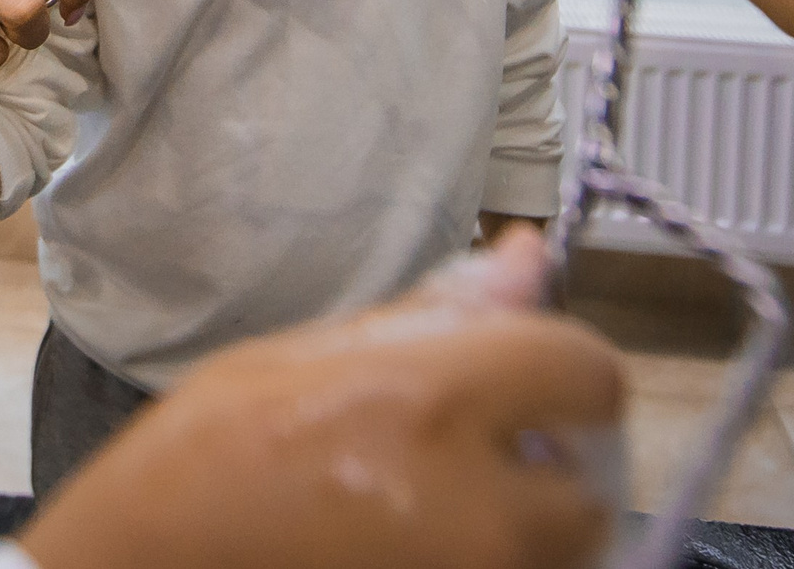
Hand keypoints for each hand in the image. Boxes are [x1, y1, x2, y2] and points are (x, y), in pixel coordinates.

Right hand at [22, 228, 623, 568]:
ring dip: (520, 532)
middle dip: (547, 477)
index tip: (527, 388)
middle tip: (476, 468)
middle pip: (589, 492)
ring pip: (555, 556)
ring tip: (431, 509)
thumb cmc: (204, 458)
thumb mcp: (305, 355)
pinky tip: (410, 543)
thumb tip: (529, 255)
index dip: (563, 374)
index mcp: (433, 401)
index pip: (590, 372)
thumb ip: (433, 314)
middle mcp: (473, 506)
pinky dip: (484, 561)